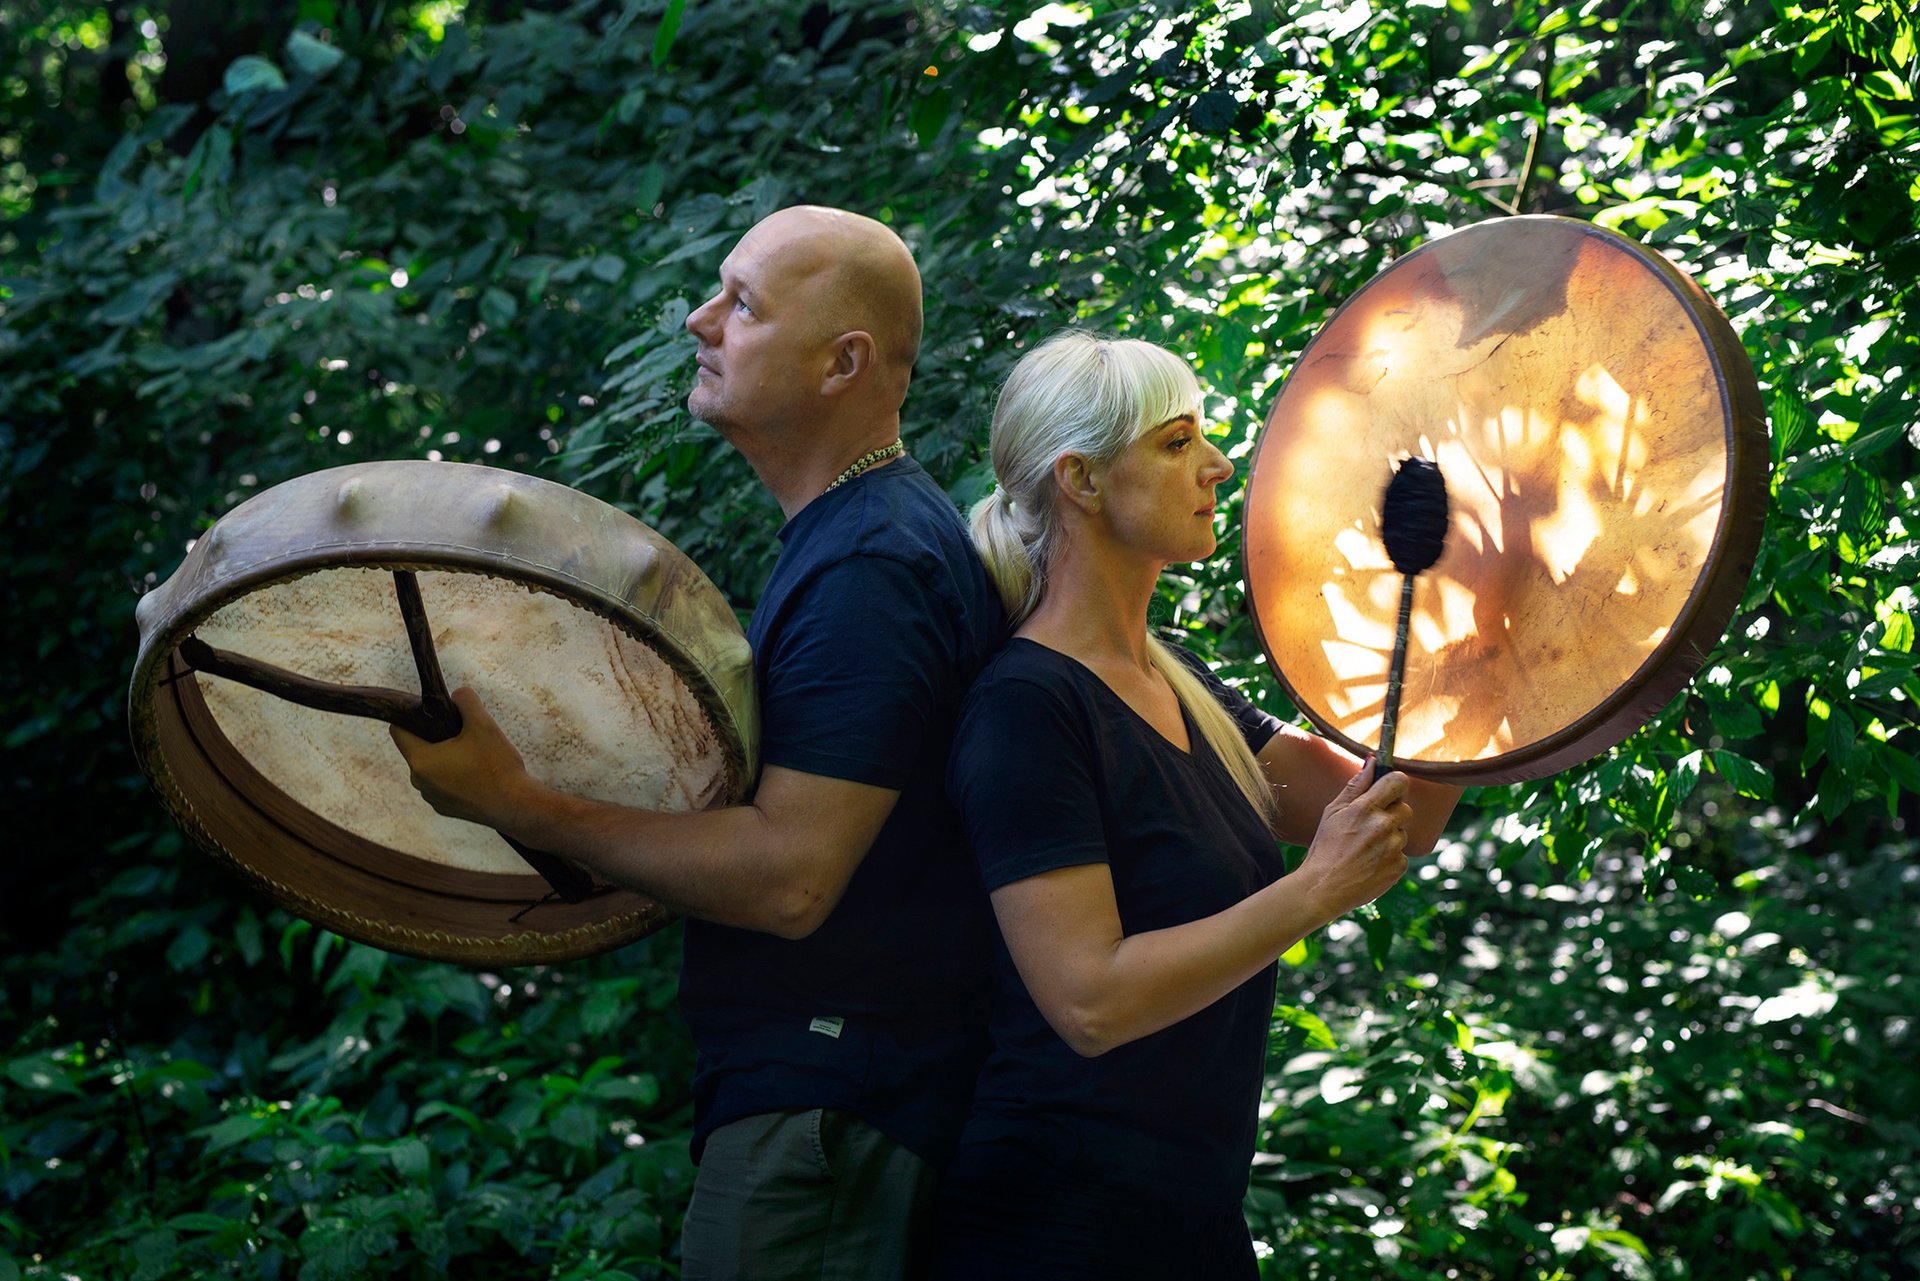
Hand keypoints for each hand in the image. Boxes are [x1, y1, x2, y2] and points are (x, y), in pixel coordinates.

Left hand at [389, 686, 533, 829]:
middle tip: (462, 731)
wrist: (516, 807)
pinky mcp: (446, 809)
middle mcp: (419, 782)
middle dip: (434, 737)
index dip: (412, 716)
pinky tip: (477, 773)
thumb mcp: (484, 724)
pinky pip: (442, 784)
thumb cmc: (497, 765)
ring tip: (474, 753)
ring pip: (430, 767)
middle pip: (416, 748)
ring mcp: (432, 798)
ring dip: (445, 757)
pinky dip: (453, 775)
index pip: (398, 731)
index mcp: (421, 760)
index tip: (435, 712)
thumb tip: (458, 694)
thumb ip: (466, 700)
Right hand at [1291, 758, 1413, 922]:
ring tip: (1365, 849)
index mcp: (1365, 808)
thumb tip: (1372, 761)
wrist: (1324, 888)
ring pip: (1402, 833)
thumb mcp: (1333, 812)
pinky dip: (1389, 858)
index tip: (1388, 790)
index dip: (1394, 784)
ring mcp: (1393, 847)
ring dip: (1389, 838)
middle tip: (1370, 826)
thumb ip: (1355, 785)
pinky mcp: (1399, 867)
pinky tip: (1370, 863)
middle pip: (1405, 808)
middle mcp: (1383, 825)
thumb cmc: (1324, 847)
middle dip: (1392, 814)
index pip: (1398, 781)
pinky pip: (1401, 855)